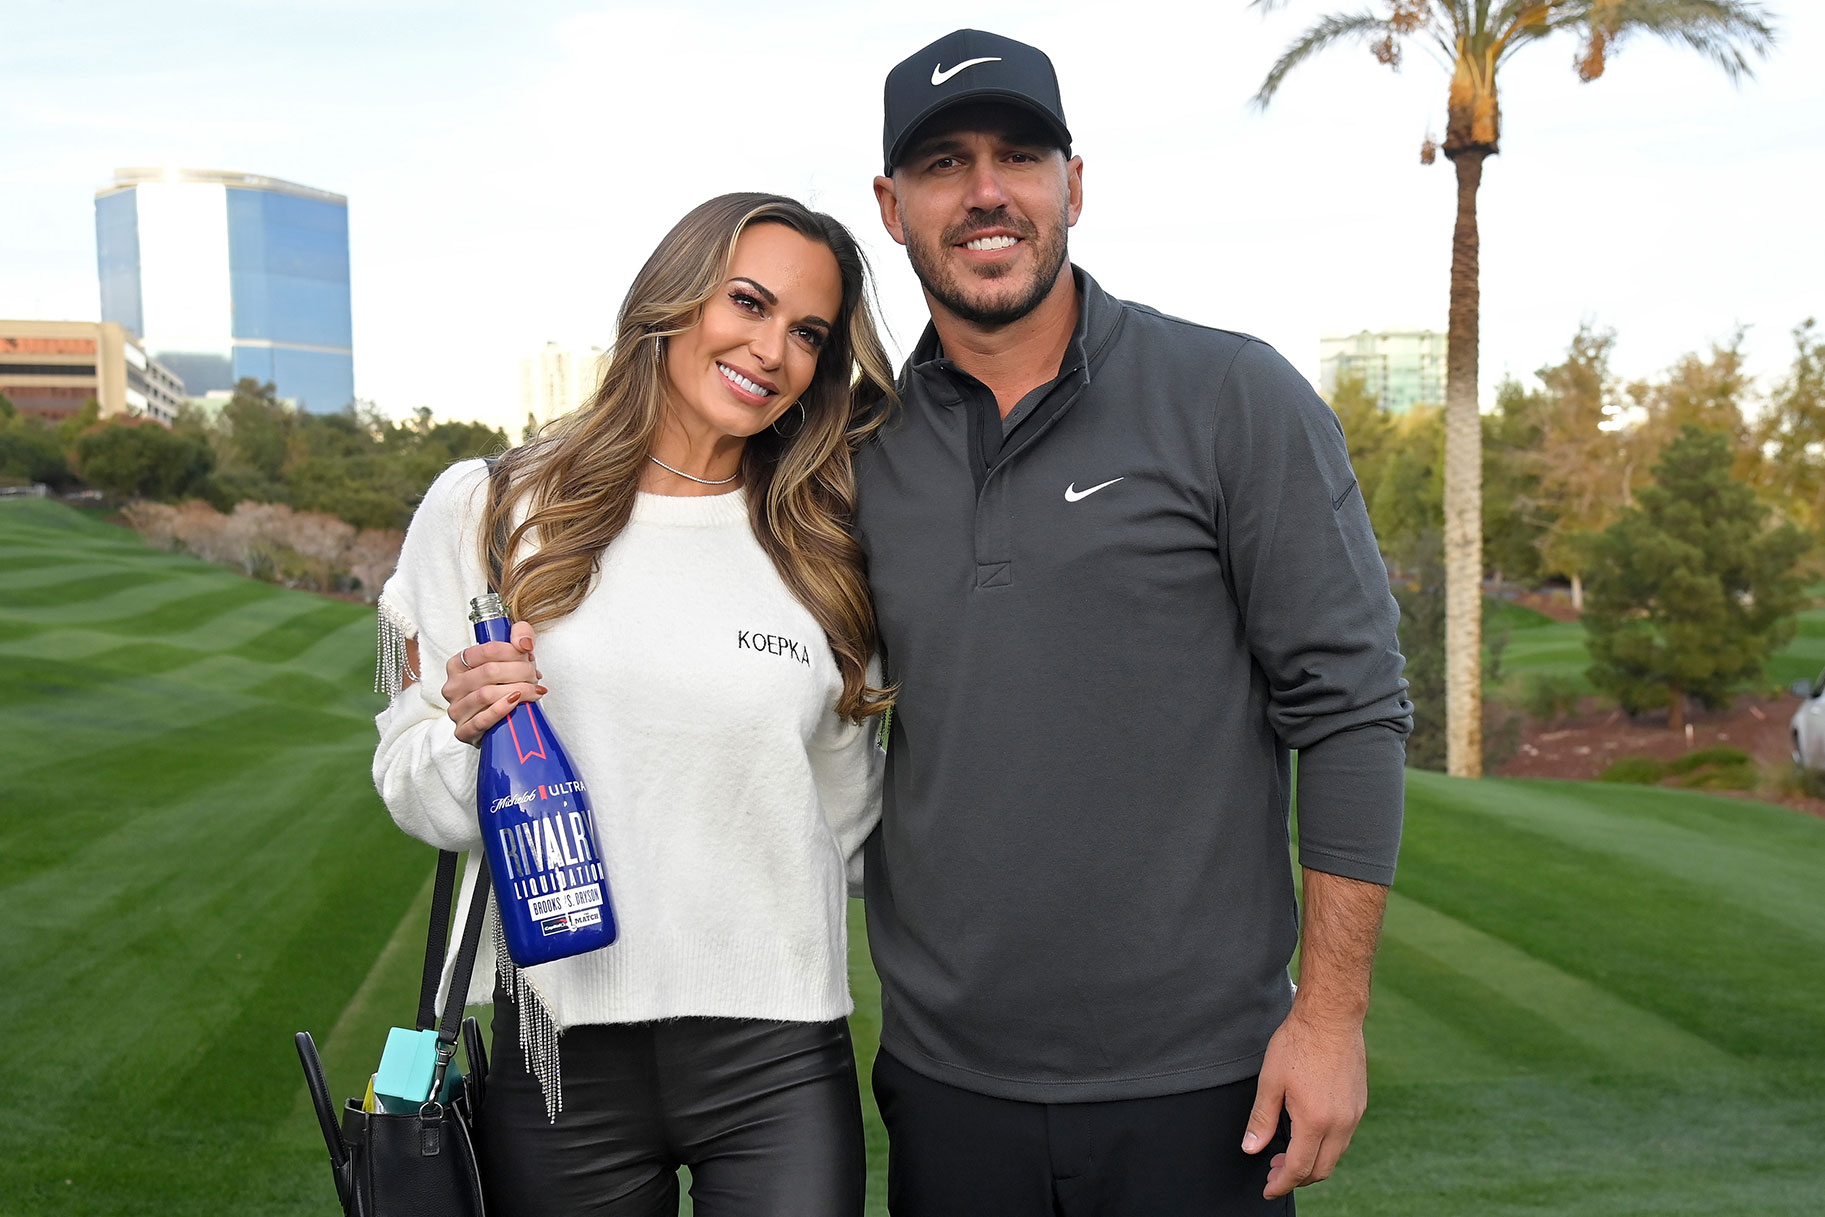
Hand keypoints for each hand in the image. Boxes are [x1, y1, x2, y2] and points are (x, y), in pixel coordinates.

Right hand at [441, 620, 543, 744]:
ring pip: (486, 694)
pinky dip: (501, 710)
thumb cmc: (505, 685)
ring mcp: (456, 710)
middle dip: (520, 671)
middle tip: (534, 676)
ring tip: (533, 690)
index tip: (528, 656)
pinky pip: (481, 719)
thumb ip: (521, 635)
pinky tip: (516, 703)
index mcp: (458, 664)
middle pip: (489, 672)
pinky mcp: (463, 731)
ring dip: (517, 690)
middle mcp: (452, 686)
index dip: (513, 652)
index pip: (487, 650)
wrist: (503, 721)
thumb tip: (524, 643)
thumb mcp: (514, 656)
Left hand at [1241, 1006, 1367, 1198]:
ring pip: (1334, 1155)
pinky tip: (1307, 1133)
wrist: (1332, 1017)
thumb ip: (1261, 1119)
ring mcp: (1354, 1115)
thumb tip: (1251, 1148)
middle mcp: (1340, 1123)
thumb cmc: (1299, 1043)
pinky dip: (1325, 1146)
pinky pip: (1343, 1138)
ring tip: (1287, 1153)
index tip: (1268, 1189)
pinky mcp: (1359, 1105)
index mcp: (1315, 1121)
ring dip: (1312, 1162)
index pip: (1298, 1168)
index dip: (1281, 1184)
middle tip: (1274, 1171)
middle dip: (1296, 1178)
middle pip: (1321, 1170)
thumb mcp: (1270, 1080)